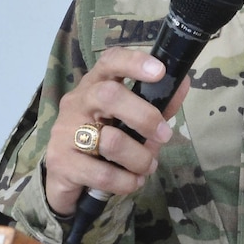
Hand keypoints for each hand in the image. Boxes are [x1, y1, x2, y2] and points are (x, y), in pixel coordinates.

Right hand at [43, 47, 189, 215]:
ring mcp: (64, 132)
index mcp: (94, 85)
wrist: (64, 177)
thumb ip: (156, 104)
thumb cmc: (102, 141)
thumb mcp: (129, 121)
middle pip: (108, 96)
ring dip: (139, 158)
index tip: (160, 71)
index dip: (134, 62)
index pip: (109, 62)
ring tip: (147, 167)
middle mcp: (77, 103)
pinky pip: (103, 174)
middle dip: (145, 117)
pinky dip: (126, 182)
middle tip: (165, 135)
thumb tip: (182, 82)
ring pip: (110, 141)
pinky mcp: (61, 162)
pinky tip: (132, 182)